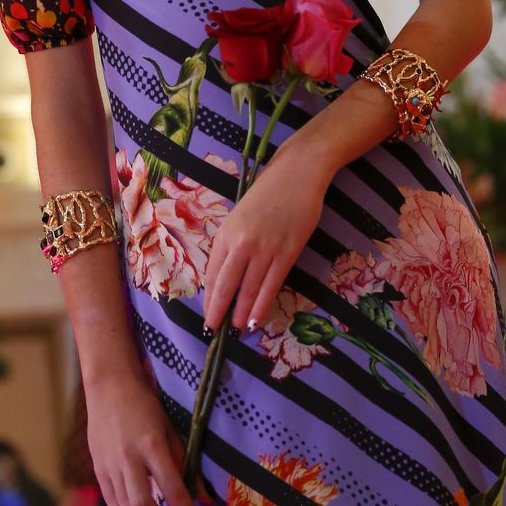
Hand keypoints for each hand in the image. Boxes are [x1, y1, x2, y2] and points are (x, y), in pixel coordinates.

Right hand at [85, 377, 210, 505]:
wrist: (110, 386)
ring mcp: (109, 464)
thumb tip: (202, 493)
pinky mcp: (98, 468)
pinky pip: (111, 502)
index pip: (171, 487)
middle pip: (143, 505)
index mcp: (151, 444)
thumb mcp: (169, 427)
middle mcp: (128, 457)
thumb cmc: (145, 404)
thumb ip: (183, 460)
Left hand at [203, 148, 326, 332]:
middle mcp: (241, 243)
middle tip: (213, 331)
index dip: (210, 296)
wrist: (297, 173)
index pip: (213, 272)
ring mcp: (265, 249)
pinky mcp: (287, 252)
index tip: (207, 312)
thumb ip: (233, 242)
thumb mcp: (240, 214)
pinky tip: (257, 319)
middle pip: (226, 285)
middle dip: (218, 311)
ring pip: (249, 289)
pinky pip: (271, 285)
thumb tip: (228, 273)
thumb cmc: (268, 191)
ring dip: (241, 313)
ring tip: (236, 330)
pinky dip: (262, 305)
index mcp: (226, 231)